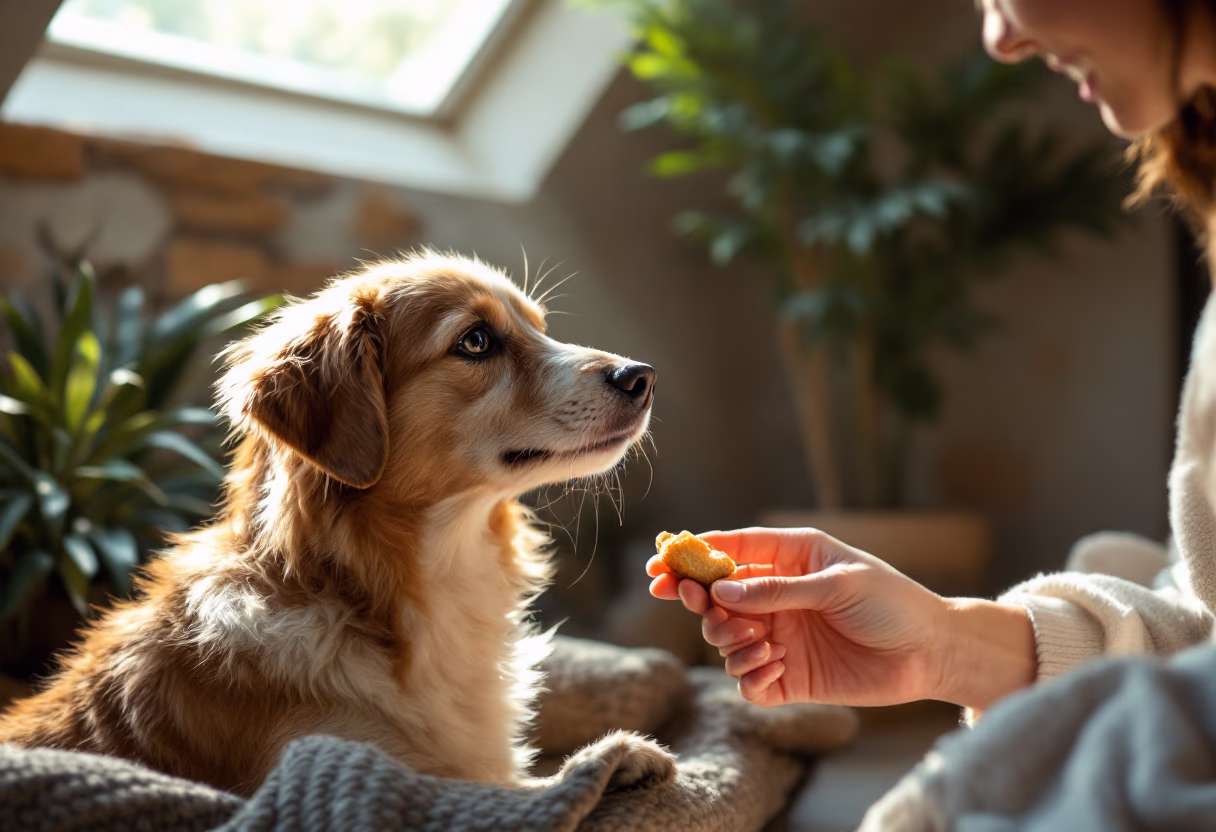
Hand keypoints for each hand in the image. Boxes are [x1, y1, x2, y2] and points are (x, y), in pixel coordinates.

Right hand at [647, 527, 1034, 709]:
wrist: (932, 653)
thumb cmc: (893, 603)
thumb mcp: (837, 584)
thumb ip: (778, 590)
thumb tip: (721, 592)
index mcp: (789, 559)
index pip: (729, 552)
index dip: (693, 557)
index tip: (661, 564)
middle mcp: (778, 597)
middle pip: (716, 597)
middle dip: (699, 601)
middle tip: (694, 604)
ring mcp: (781, 636)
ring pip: (725, 639)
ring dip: (729, 640)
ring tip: (759, 642)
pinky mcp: (789, 676)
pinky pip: (748, 680)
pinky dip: (749, 676)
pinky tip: (771, 669)